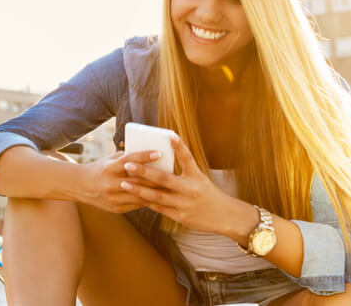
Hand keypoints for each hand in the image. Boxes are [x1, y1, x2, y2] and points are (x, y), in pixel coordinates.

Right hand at [73, 150, 168, 213]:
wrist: (81, 186)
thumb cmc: (100, 168)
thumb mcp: (110, 159)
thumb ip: (127, 158)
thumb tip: (150, 155)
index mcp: (109, 168)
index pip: (129, 161)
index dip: (145, 157)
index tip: (159, 153)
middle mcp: (110, 184)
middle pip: (138, 181)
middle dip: (157, 178)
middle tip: (173, 174)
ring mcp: (113, 198)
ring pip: (140, 195)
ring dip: (156, 192)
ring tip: (171, 188)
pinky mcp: (116, 208)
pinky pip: (137, 205)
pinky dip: (149, 200)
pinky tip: (160, 197)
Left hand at [120, 136, 251, 235]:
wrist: (226, 217)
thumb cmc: (211, 195)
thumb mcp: (202, 180)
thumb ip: (185, 172)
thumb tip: (164, 161)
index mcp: (197, 177)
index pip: (187, 158)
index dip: (179, 147)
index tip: (170, 135)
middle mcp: (190, 189)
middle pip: (164, 178)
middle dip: (144, 171)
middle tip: (128, 164)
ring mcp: (184, 204)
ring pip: (157, 195)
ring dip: (139, 189)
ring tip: (124, 183)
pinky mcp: (180, 216)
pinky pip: (160, 208)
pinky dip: (147, 202)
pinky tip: (135, 197)